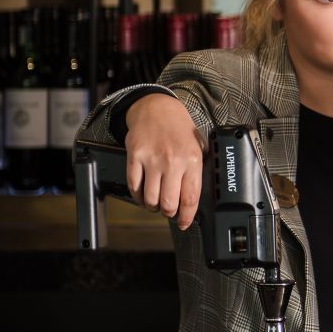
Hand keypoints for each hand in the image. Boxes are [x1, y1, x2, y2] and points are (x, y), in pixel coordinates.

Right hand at [124, 93, 203, 229]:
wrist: (157, 108)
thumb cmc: (179, 129)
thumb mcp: (198, 146)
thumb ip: (196, 171)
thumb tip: (193, 199)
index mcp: (192, 160)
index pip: (190, 197)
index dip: (187, 216)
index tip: (184, 223)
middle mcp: (173, 161)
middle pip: (169, 203)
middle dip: (169, 212)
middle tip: (169, 211)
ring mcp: (152, 160)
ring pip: (150, 199)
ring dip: (153, 206)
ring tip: (156, 202)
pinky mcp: (134, 157)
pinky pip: (134, 187)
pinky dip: (138, 196)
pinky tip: (143, 194)